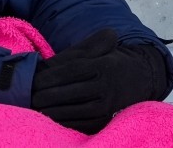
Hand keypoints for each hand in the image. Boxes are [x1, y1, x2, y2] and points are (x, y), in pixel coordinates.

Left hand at [31, 29, 167, 133]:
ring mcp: (109, 106)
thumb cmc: (110, 61)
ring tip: (36, 108)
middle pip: (71, 92)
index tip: (33, 80)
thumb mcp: (98, 49)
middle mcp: (107, 86)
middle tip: (30, 96)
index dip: (50, 76)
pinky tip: (51, 119)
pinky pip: (83, 124)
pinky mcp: (108, 120)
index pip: (71, 71)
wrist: (142, 78)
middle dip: (48, 95)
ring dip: (54, 111)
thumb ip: (76, 51)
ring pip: (76, 111)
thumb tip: (49, 60)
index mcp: (103, 66)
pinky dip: (65, 122)